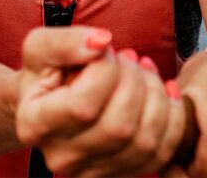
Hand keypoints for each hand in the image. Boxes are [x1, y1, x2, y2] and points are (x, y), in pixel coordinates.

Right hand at [16, 28, 185, 175]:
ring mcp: (91, 172)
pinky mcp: (119, 174)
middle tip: (128, 57)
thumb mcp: (39, 47)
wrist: (47, 103)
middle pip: (118, 127)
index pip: (82, 106)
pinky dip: (172, 118)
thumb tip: (102, 41)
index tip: (105, 51)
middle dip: (134, 82)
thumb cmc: (44, 72)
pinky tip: (163, 90)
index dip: (105, 71)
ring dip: (156, 96)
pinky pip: (161, 154)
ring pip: (144, 142)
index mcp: (34, 125)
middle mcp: (61, 158)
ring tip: (143, 70)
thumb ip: (65, 42)